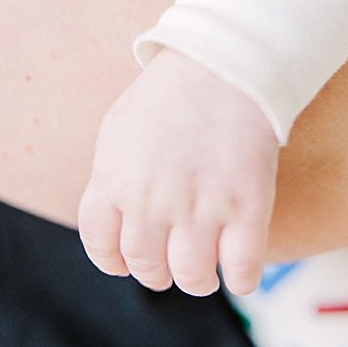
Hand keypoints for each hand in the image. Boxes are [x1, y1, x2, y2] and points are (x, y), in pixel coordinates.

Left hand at [77, 48, 278, 295]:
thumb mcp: (117, 134)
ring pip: (192, 277)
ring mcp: (200, 205)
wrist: (224, 66)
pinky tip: (239, 269)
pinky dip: (242, 279)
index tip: (125, 263)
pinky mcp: (247, 206)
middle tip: (169, 264)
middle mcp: (151, 200)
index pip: (100, 245)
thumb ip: (110, 181)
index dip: (112, 261)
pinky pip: (242, 270)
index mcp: (113, 181)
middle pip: (146, 267)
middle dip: (156, 272)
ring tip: (203, 270)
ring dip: (197, 280)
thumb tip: (112, 226)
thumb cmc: (168, 98)